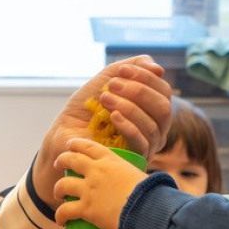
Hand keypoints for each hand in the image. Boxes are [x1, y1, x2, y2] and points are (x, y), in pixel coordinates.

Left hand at [32, 56, 171, 204]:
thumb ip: (131, 68)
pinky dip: (128, 126)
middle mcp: (156, 128)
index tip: (122, 70)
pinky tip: (113, 116)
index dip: (146, 77)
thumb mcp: (108, 79)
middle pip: (164, 108)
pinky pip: (141, 143)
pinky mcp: (134, 160)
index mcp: (152, 109)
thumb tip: (159, 69)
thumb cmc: (87, 107)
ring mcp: (147, 146)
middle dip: (139, 92)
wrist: (65, 133)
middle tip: (112, 85)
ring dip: (128, 107)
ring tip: (104, 99)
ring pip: (152, 125)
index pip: (163, 91)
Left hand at [53, 139, 147, 228]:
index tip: (70, 145)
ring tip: (58, 194)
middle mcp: (96, 171)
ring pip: (63, 184)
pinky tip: (60, 220)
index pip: (89, 146)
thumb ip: (136, 179)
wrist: (147, 210)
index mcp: (111, 160)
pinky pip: (65, 211)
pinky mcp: (86, 208)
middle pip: (71, 159)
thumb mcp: (140, 178)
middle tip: (59, 165)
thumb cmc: (151, 194)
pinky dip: (60, 215)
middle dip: (62, 160)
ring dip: (58, 189)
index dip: (76, 144)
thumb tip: (144, 186)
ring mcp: (89, 189)